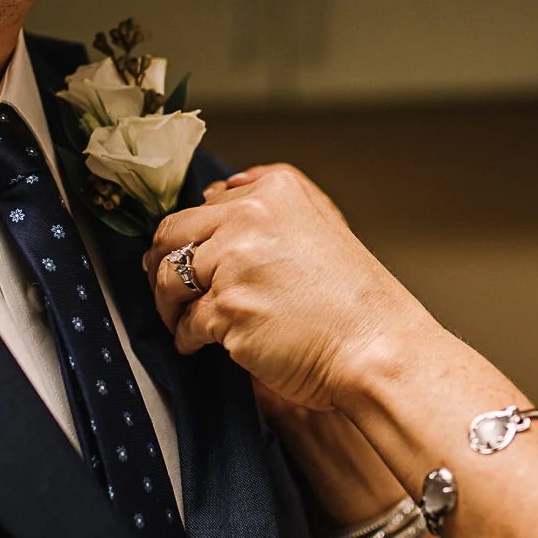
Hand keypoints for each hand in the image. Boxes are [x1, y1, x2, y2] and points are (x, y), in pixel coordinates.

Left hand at [143, 165, 448, 414]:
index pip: (206, 204)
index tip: (188, 256)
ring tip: (183, 322)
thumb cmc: (352, 301)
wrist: (377, 348)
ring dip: (169, 306)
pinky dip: (187, 338)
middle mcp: (251, 215)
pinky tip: (202, 345)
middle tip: (168, 291)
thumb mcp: (320, 226)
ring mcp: (235, 261)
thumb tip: (216, 192)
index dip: (192, 236)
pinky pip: (185, 323)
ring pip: (167, 278)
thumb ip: (268, 205)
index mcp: (276, 189)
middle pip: (172, 234)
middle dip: (160, 266)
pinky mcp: (226, 307)